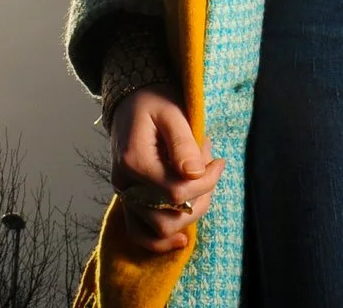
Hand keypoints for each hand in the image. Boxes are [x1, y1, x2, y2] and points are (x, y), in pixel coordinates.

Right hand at [110, 87, 224, 252]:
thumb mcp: (172, 112)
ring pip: (159, 229)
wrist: (132, 101)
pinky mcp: (128, 200)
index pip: (176, 192)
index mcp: (135, 161)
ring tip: (202, 185)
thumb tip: (196, 174)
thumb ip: (183, 144)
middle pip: (168, 216)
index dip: (205, 183)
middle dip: (200, 199)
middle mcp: (125, 184)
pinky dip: (159, 241)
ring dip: (190, 214)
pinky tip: (182, 239)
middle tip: (211, 170)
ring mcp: (124, 195)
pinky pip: (138, 233)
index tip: (218, 162)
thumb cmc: (155, 102)